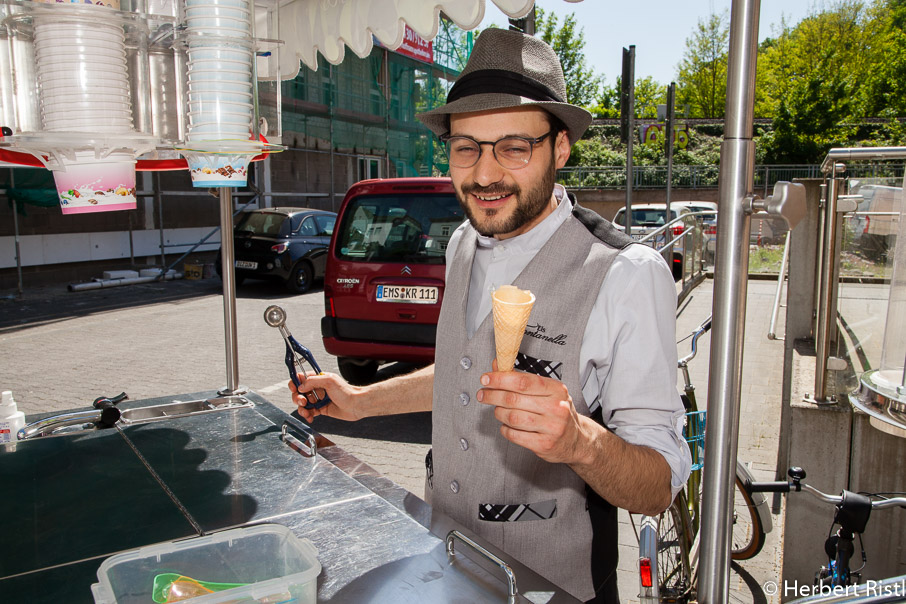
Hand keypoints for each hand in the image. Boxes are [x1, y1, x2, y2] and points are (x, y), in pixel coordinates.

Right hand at [287, 371, 361, 422]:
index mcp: (319, 378)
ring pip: (303, 403)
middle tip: (303, 401)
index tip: (295, 388)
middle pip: (299, 392)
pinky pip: (309, 412)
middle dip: (298, 397)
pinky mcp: (321, 409)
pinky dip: (307, 415)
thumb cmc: (347, 392)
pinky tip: (310, 417)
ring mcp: (318, 399)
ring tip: (306, 412)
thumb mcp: (329, 381)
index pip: (301, 378)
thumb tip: (301, 386)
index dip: (295, 383)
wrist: (356, 405)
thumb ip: (312, 381)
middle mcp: (317, 388)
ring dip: (302, 408)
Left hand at [476, 360, 590, 464]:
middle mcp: (556, 407)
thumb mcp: (546, 391)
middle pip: (514, 399)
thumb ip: (521, 378)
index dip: (500, 379)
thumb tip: (498, 365)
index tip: (485, 379)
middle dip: (492, 396)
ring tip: (498, 410)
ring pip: (512, 418)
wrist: (576, 440)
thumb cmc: (557, 411)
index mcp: (556, 389)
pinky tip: (507, 425)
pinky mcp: (545, 444)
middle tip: (482, 395)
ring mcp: (552, 427)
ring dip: (499, 413)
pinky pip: (515, 435)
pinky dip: (505, 429)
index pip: (522, 381)